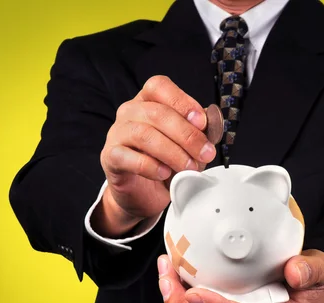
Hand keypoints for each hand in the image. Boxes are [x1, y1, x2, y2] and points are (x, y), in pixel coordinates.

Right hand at [92, 76, 216, 236]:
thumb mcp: (188, 145)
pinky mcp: (110, 157)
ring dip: (172, 152)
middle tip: (205, 153)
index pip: (159, 86)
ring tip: (189, 167)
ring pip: (143, 134)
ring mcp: (117, 133)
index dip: (182, 101)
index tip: (202, 122)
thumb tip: (213, 124)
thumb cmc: (166, 163)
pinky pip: (126, 157)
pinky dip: (150, 166)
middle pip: (156, 112)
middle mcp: (129, 112)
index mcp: (149, 101)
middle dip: (187, 134)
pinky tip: (164, 173)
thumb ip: (199, 132)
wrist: (144, 194)